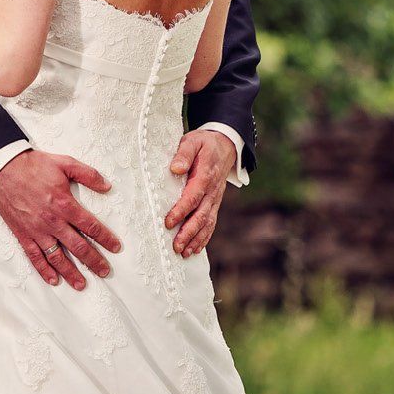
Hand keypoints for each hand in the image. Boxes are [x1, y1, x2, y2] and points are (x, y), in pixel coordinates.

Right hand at [0, 149, 121, 288]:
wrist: (4, 169)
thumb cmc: (35, 165)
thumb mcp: (65, 163)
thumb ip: (88, 175)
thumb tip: (107, 186)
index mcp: (65, 204)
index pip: (91, 226)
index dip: (105, 238)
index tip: (115, 248)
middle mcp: (53, 221)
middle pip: (78, 246)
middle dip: (93, 261)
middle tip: (104, 271)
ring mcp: (37, 231)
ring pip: (57, 257)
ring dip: (71, 272)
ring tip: (82, 284)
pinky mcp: (23, 235)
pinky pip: (35, 256)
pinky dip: (44, 270)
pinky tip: (53, 280)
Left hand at [163, 128, 234, 256]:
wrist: (225, 145)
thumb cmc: (204, 144)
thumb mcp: (193, 141)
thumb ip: (184, 153)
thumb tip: (176, 169)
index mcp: (205, 175)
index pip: (193, 196)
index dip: (181, 210)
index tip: (168, 222)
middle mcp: (212, 190)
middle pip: (201, 215)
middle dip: (188, 232)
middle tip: (175, 246)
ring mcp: (215, 199)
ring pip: (207, 222)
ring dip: (196, 239)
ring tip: (183, 253)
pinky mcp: (215, 203)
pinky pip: (211, 223)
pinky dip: (204, 238)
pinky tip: (194, 249)